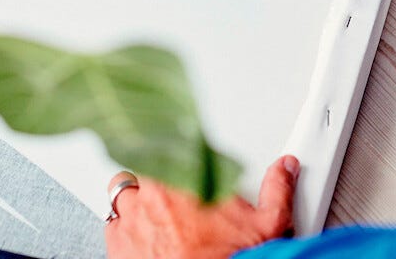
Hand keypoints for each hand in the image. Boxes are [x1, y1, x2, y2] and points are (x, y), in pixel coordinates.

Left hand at [105, 156, 298, 258]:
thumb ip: (276, 189)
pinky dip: (123, 233)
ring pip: (120, 199)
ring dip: (133, 204)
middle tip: (166, 192)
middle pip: (139, 171)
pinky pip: (111, 231)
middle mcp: (151, 199)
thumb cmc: (233, 258)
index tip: (174, 157)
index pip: (164, 148)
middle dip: (150, 179)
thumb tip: (284, 168)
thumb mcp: (268, 223)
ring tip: (149, 216)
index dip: (167, 153)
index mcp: (184, 180)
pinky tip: (139, 239)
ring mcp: (130, 225)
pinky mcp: (118, 251)